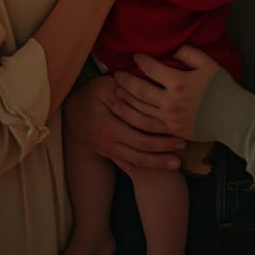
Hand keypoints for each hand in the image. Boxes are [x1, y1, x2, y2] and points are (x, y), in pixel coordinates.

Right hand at [64, 75, 185, 169]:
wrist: (71, 114)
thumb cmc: (91, 95)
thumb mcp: (104, 86)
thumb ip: (124, 90)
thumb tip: (145, 89)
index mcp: (110, 125)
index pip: (139, 131)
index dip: (160, 131)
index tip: (178, 128)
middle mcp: (111, 142)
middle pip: (142, 149)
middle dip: (164, 149)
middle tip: (183, 145)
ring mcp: (111, 151)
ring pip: (137, 161)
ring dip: (158, 163)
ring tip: (177, 163)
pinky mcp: (112, 155)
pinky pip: (130, 165)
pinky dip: (145, 167)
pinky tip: (160, 168)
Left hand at [112, 46, 220, 140]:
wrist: (233, 117)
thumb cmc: (221, 87)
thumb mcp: (207, 63)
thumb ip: (187, 53)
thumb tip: (171, 50)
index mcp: (178, 82)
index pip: (151, 69)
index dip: (141, 60)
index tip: (134, 55)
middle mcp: (169, 102)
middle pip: (140, 91)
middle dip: (126, 82)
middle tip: (116, 75)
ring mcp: (169, 119)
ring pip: (140, 110)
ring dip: (126, 101)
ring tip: (116, 93)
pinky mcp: (172, 131)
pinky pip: (149, 126)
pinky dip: (135, 118)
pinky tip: (129, 113)